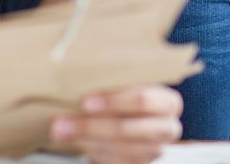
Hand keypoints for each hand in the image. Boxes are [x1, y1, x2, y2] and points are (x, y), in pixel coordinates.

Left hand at [49, 85, 182, 163]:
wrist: (135, 120)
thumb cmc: (129, 96)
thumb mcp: (128, 84)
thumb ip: (112, 80)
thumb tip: (74, 73)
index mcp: (168, 101)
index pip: (143, 100)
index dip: (113, 101)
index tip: (85, 101)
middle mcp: (167, 128)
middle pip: (126, 129)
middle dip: (91, 126)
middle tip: (63, 122)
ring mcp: (155, 151)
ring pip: (117, 149)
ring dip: (85, 141)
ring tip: (61, 132)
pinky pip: (115, 162)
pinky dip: (92, 152)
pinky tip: (75, 142)